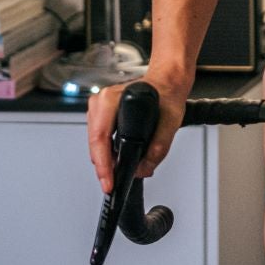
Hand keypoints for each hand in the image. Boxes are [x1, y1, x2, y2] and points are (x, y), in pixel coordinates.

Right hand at [85, 76, 186, 193]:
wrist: (167, 80)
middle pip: (95, 143)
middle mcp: (102, 100)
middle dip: (103, 166)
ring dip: (103, 160)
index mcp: (113, 99)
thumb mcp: (170, 121)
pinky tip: (113, 161)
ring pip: (94, 141)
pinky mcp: (101, 113)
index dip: (103, 165)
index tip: (108, 182)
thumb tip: (143, 169)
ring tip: (113, 176)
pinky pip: (98, 136)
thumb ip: (158, 147)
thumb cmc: (166, 93)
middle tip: (112, 184)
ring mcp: (99, 106)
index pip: (100, 138)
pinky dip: (105, 151)